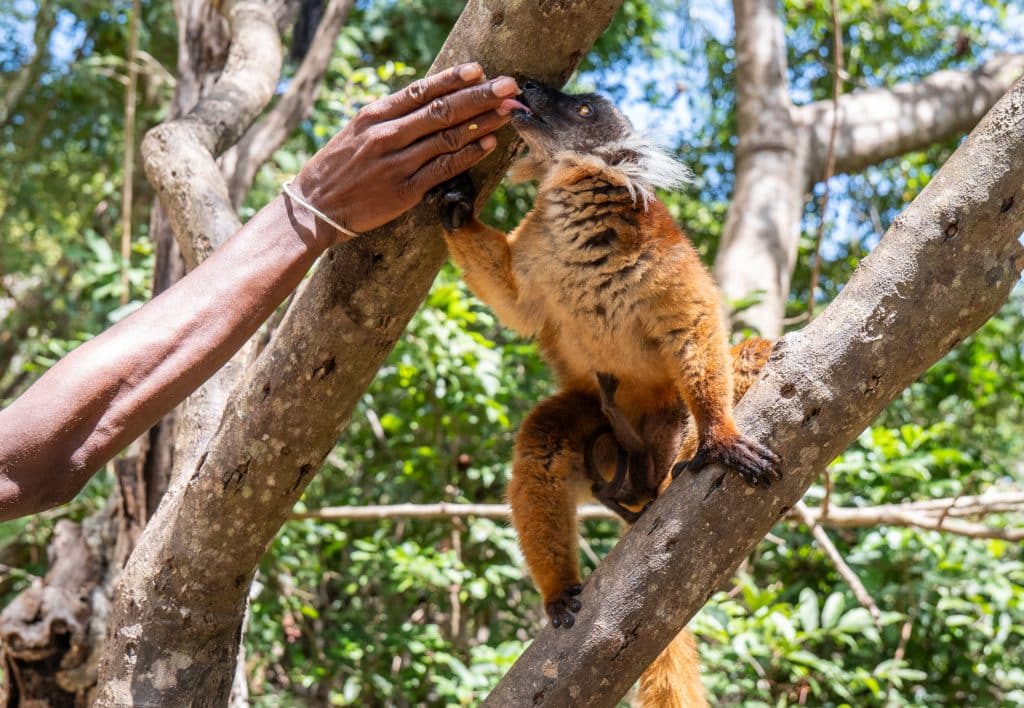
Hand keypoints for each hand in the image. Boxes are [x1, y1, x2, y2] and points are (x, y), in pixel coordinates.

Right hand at [291, 63, 518, 241]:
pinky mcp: (405, 191)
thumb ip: (391, 118)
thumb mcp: (358, 132)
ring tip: (508, 112)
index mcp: (374, 116)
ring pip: (448, 138)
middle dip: (479, 96)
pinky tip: (490, 144)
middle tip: (508, 87)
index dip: (452, 79)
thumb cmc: (339, 168)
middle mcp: (387, 135)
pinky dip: (469, 155)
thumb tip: (427, 102)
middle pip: (442, 111)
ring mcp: (397, 163)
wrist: (316, 208)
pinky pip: (444, 169)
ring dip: (483, 124)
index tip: (479, 70)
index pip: (420, 91)